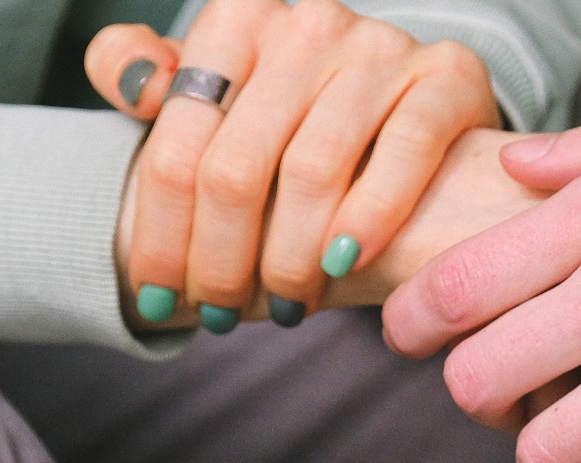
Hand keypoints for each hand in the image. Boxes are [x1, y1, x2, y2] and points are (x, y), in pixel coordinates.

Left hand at [85, 0, 499, 330]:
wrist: (406, 108)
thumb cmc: (289, 119)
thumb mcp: (210, 92)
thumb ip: (144, 73)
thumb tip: (133, 82)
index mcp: (236, 20)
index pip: (177, 149)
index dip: (160, 237)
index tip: (157, 297)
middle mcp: (307, 24)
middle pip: (236, 170)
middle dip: (221, 262)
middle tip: (221, 315)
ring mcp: (380, 46)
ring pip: (313, 171)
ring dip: (290, 260)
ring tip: (285, 305)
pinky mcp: (447, 74)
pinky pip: (404, 151)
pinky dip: (370, 217)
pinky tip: (345, 263)